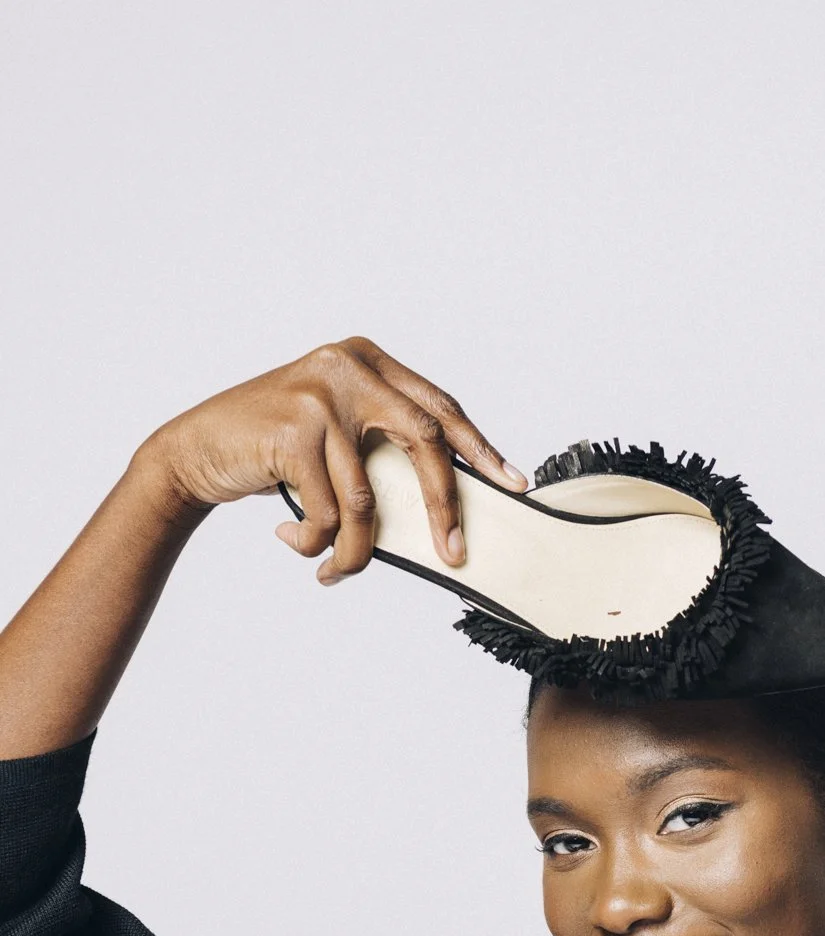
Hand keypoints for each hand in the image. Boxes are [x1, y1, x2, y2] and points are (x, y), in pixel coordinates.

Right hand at [139, 336, 525, 583]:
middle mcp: (349, 366)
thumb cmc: (272, 450)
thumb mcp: (333, 431)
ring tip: (335, 569)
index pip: (440, 406)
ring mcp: (321, 396)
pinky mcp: (294, 431)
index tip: (512, 484)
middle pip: (424, 442)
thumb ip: (380, 441)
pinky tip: (294, 541)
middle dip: (442, 507)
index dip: (479, 448)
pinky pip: (329, 511)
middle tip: (451, 554)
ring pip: (368, 499)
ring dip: (354, 550)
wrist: (195, 450)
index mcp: (368, 360)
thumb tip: (447, 492)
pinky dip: (316, 542)